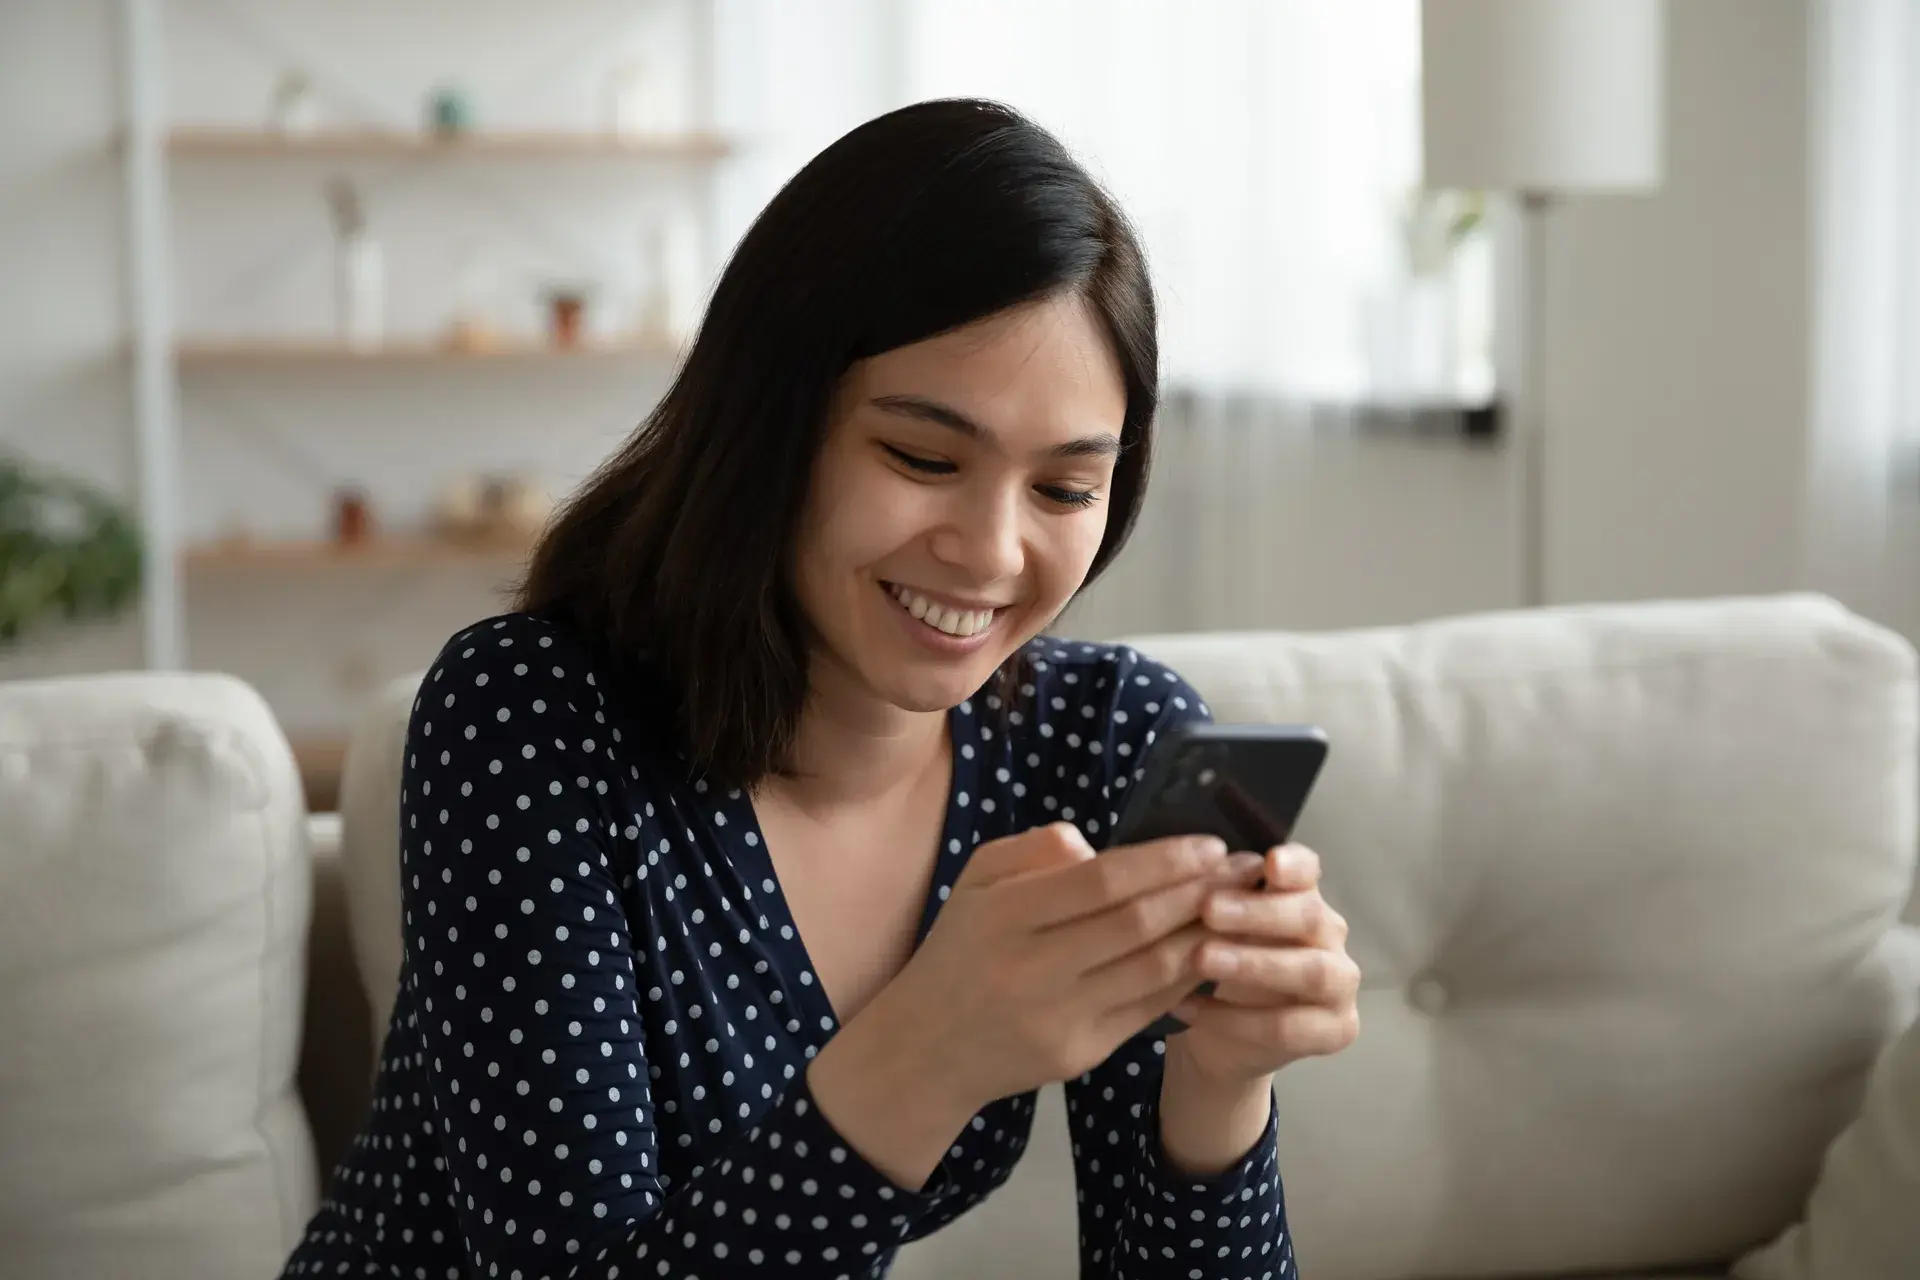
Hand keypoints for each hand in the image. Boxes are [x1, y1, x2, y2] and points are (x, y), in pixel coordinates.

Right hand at [891, 821, 1265, 1108]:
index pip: (1101, 882)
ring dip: (1206, 934)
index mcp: (1005, 915)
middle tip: (1246, 868)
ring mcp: (1060, 1017)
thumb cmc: (960, 949)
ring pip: (1153, 970)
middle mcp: (1033, 968)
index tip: (1209, 844)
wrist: (928, 1047)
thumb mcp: (976, 881)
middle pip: (1137, 925)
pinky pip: (1149, 1009)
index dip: (1163, 861)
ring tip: (1240, 906)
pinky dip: (1187, 977)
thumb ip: (1032, 849)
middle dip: (1200, 891)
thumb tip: (1093, 843)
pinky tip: (1212, 950)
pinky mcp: (1081, 1053)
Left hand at [1166, 843, 1360, 1085]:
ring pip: (1312, 971)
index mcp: (1303, 898)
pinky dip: (1237, 1020)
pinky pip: (1290, 1026)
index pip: (1308, 871)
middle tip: (1209, 909)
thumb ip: (1215, 901)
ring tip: (1202, 959)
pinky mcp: (1337, 1030)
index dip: (1294, 865)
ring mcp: (1341, 984)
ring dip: (1255, 964)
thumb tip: (1196, 869)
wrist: (1225, 1037)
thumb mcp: (1212, 931)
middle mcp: (1330, 936)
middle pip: (1310, 917)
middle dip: (1259, 913)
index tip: (1269, 862)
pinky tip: (1192, 1008)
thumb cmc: (1223, 966)